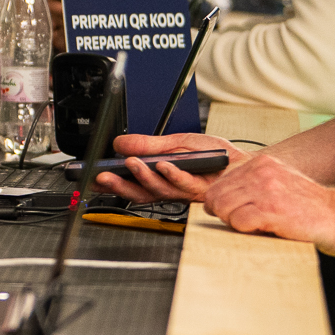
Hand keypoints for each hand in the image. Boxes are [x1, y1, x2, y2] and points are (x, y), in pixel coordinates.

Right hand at [93, 132, 237, 201]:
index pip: (130, 183)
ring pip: (158, 188)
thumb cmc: (213, 156)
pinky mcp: (200, 187)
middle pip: (139, 192)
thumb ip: (148, 145)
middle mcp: (169, 187)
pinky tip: (163, 164)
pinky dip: (171, 173)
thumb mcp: (175, 142)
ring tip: (130, 164)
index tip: (91, 178)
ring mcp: (184, 189)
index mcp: (160, 177)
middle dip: (118, 186)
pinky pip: (183, 181)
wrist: (242, 161)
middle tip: (102, 177)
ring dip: (142, 176)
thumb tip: (120, 144)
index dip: (110, 183)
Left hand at [196, 149, 334, 254]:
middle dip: (224, 214)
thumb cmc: (313, 208)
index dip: (221, 202)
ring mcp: (266, 190)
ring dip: (234, 223)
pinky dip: (245, 231)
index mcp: (262, 164)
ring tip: (256, 227)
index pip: (218, 182)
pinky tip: (264, 231)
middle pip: (215, 196)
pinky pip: (238, 222)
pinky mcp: (273, 210)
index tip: (234, 212)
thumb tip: (220, 201)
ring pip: (222, 208)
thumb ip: (252, 186)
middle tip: (245, 224)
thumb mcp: (279, 185)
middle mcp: (262, 172)